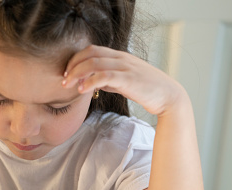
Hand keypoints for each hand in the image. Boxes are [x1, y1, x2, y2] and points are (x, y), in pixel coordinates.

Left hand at [62, 45, 187, 115]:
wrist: (168, 96)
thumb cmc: (146, 90)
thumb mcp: (124, 82)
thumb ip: (109, 80)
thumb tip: (92, 83)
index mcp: (119, 57)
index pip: (92, 50)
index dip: (76, 59)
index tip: (66, 73)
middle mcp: (121, 58)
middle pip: (90, 54)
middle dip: (72, 65)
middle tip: (63, 79)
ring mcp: (125, 67)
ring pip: (94, 63)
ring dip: (77, 73)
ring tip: (68, 85)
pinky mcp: (128, 79)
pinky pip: (104, 76)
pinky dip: (90, 81)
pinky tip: (82, 90)